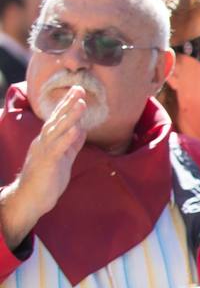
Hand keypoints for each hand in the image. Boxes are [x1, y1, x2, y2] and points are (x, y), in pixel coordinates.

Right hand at [1, 87, 87, 246]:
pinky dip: (67, 138)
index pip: (59, 119)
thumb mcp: (63, 159)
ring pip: (57, 130)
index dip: (68, 105)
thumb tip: (81, 130)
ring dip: (69, 116)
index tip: (78, 91)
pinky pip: (58, 148)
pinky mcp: (47, 163)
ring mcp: (44, 151)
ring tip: (80, 103)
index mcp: (48, 141)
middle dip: (68, 103)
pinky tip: (76, 129)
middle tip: (79, 88)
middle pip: (57, 119)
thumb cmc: (47, 180)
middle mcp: (44, 142)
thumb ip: (72, 145)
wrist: (31, 199)